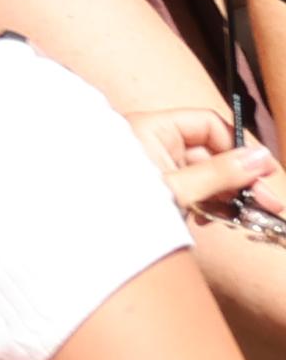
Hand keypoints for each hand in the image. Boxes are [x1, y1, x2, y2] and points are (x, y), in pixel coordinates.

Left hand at [139, 106, 278, 219]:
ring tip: (251, 216)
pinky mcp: (160, 190)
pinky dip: (209, 204)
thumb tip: (261, 157)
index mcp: (152, 128)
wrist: (91, 235)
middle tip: (271, 203)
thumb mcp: (178, 187)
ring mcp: (157, 167)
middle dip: (242, 178)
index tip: (262, 172)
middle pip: (211, 152)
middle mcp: (154, 143)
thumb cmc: (125, 203)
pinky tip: (217, 220)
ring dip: (230, 195)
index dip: (237, 145)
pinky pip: (193, 191)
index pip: (207, 124)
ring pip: (205, 175)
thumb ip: (220, 174)